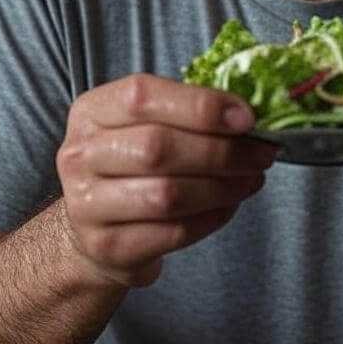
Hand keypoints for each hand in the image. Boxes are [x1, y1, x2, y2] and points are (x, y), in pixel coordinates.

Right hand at [56, 74, 276, 288]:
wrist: (92, 227)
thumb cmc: (131, 162)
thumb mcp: (142, 124)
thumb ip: (186, 112)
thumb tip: (248, 114)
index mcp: (91, 110)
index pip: (143, 97)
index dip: (200, 105)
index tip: (247, 118)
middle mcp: (80, 155)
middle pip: (158, 148)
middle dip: (222, 151)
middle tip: (262, 153)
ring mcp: (86, 204)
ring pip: (167, 195)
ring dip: (223, 187)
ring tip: (252, 179)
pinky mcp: (107, 247)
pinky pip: (172, 232)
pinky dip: (211, 218)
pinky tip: (229, 205)